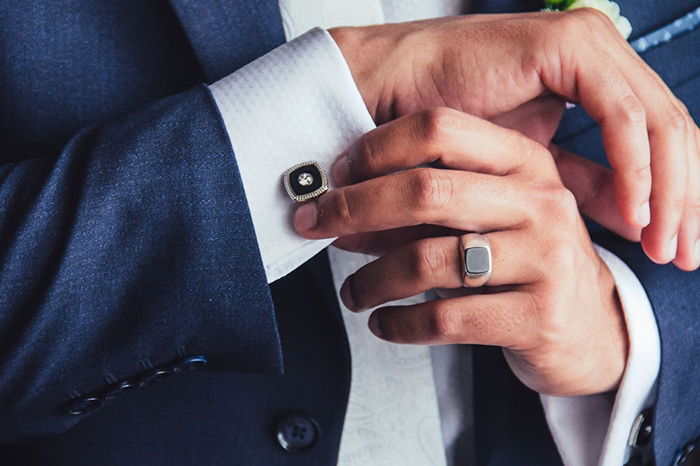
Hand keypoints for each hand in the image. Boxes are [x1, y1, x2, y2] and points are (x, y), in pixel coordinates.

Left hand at [295, 108, 627, 395]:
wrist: (591, 329)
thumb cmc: (523, 263)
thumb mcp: (485, 219)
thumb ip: (423, 208)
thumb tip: (337, 211)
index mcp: (526, 162)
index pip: (440, 129)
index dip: (375, 148)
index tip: (336, 176)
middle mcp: (542, 201)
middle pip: (425, 191)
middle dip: (353, 209)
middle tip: (314, 227)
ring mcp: (547, 260)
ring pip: (426, 260)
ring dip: (370, 279)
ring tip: (352, 293)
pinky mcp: (539, 317)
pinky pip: (444, 318)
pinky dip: (398, 324)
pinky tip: (384, 323)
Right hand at [330, 10, 699, 269]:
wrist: (388, 103)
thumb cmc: (448, 141)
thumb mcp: (531, 173)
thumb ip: (583, 186)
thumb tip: (634, 222)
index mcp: (596, 83)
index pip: (658, 142)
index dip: (677, 198)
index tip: (677, 252)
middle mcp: (600, 59)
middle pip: (671, 134)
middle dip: (686, 201)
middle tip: (685, 257)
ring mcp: (587, 47)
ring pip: (659, 123)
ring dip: (669, 189)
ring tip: (663, 243)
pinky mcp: (566, 48)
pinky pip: (620, 112)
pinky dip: (632, 165)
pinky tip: (633, 210)